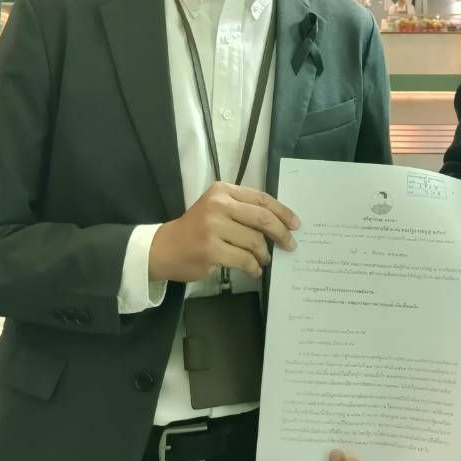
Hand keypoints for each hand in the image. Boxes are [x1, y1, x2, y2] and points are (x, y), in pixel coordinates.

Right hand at [148, 182, 298, 283]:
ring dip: (263, 254)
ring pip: (254, 241)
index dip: (282, 212)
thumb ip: (243, 210)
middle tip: (290, 245)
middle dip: (281, 233)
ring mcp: (213, 228)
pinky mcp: (211, 250)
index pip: (261, 199)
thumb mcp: (217, 208)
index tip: (295, 224)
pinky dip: (253, 267)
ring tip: (263, 259)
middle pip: (262, 219)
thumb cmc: (196, 228)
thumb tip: (279, 224)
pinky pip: (244, 260)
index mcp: (223, 191)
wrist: (165, 248)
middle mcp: (218, 205)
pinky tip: (253, 270)